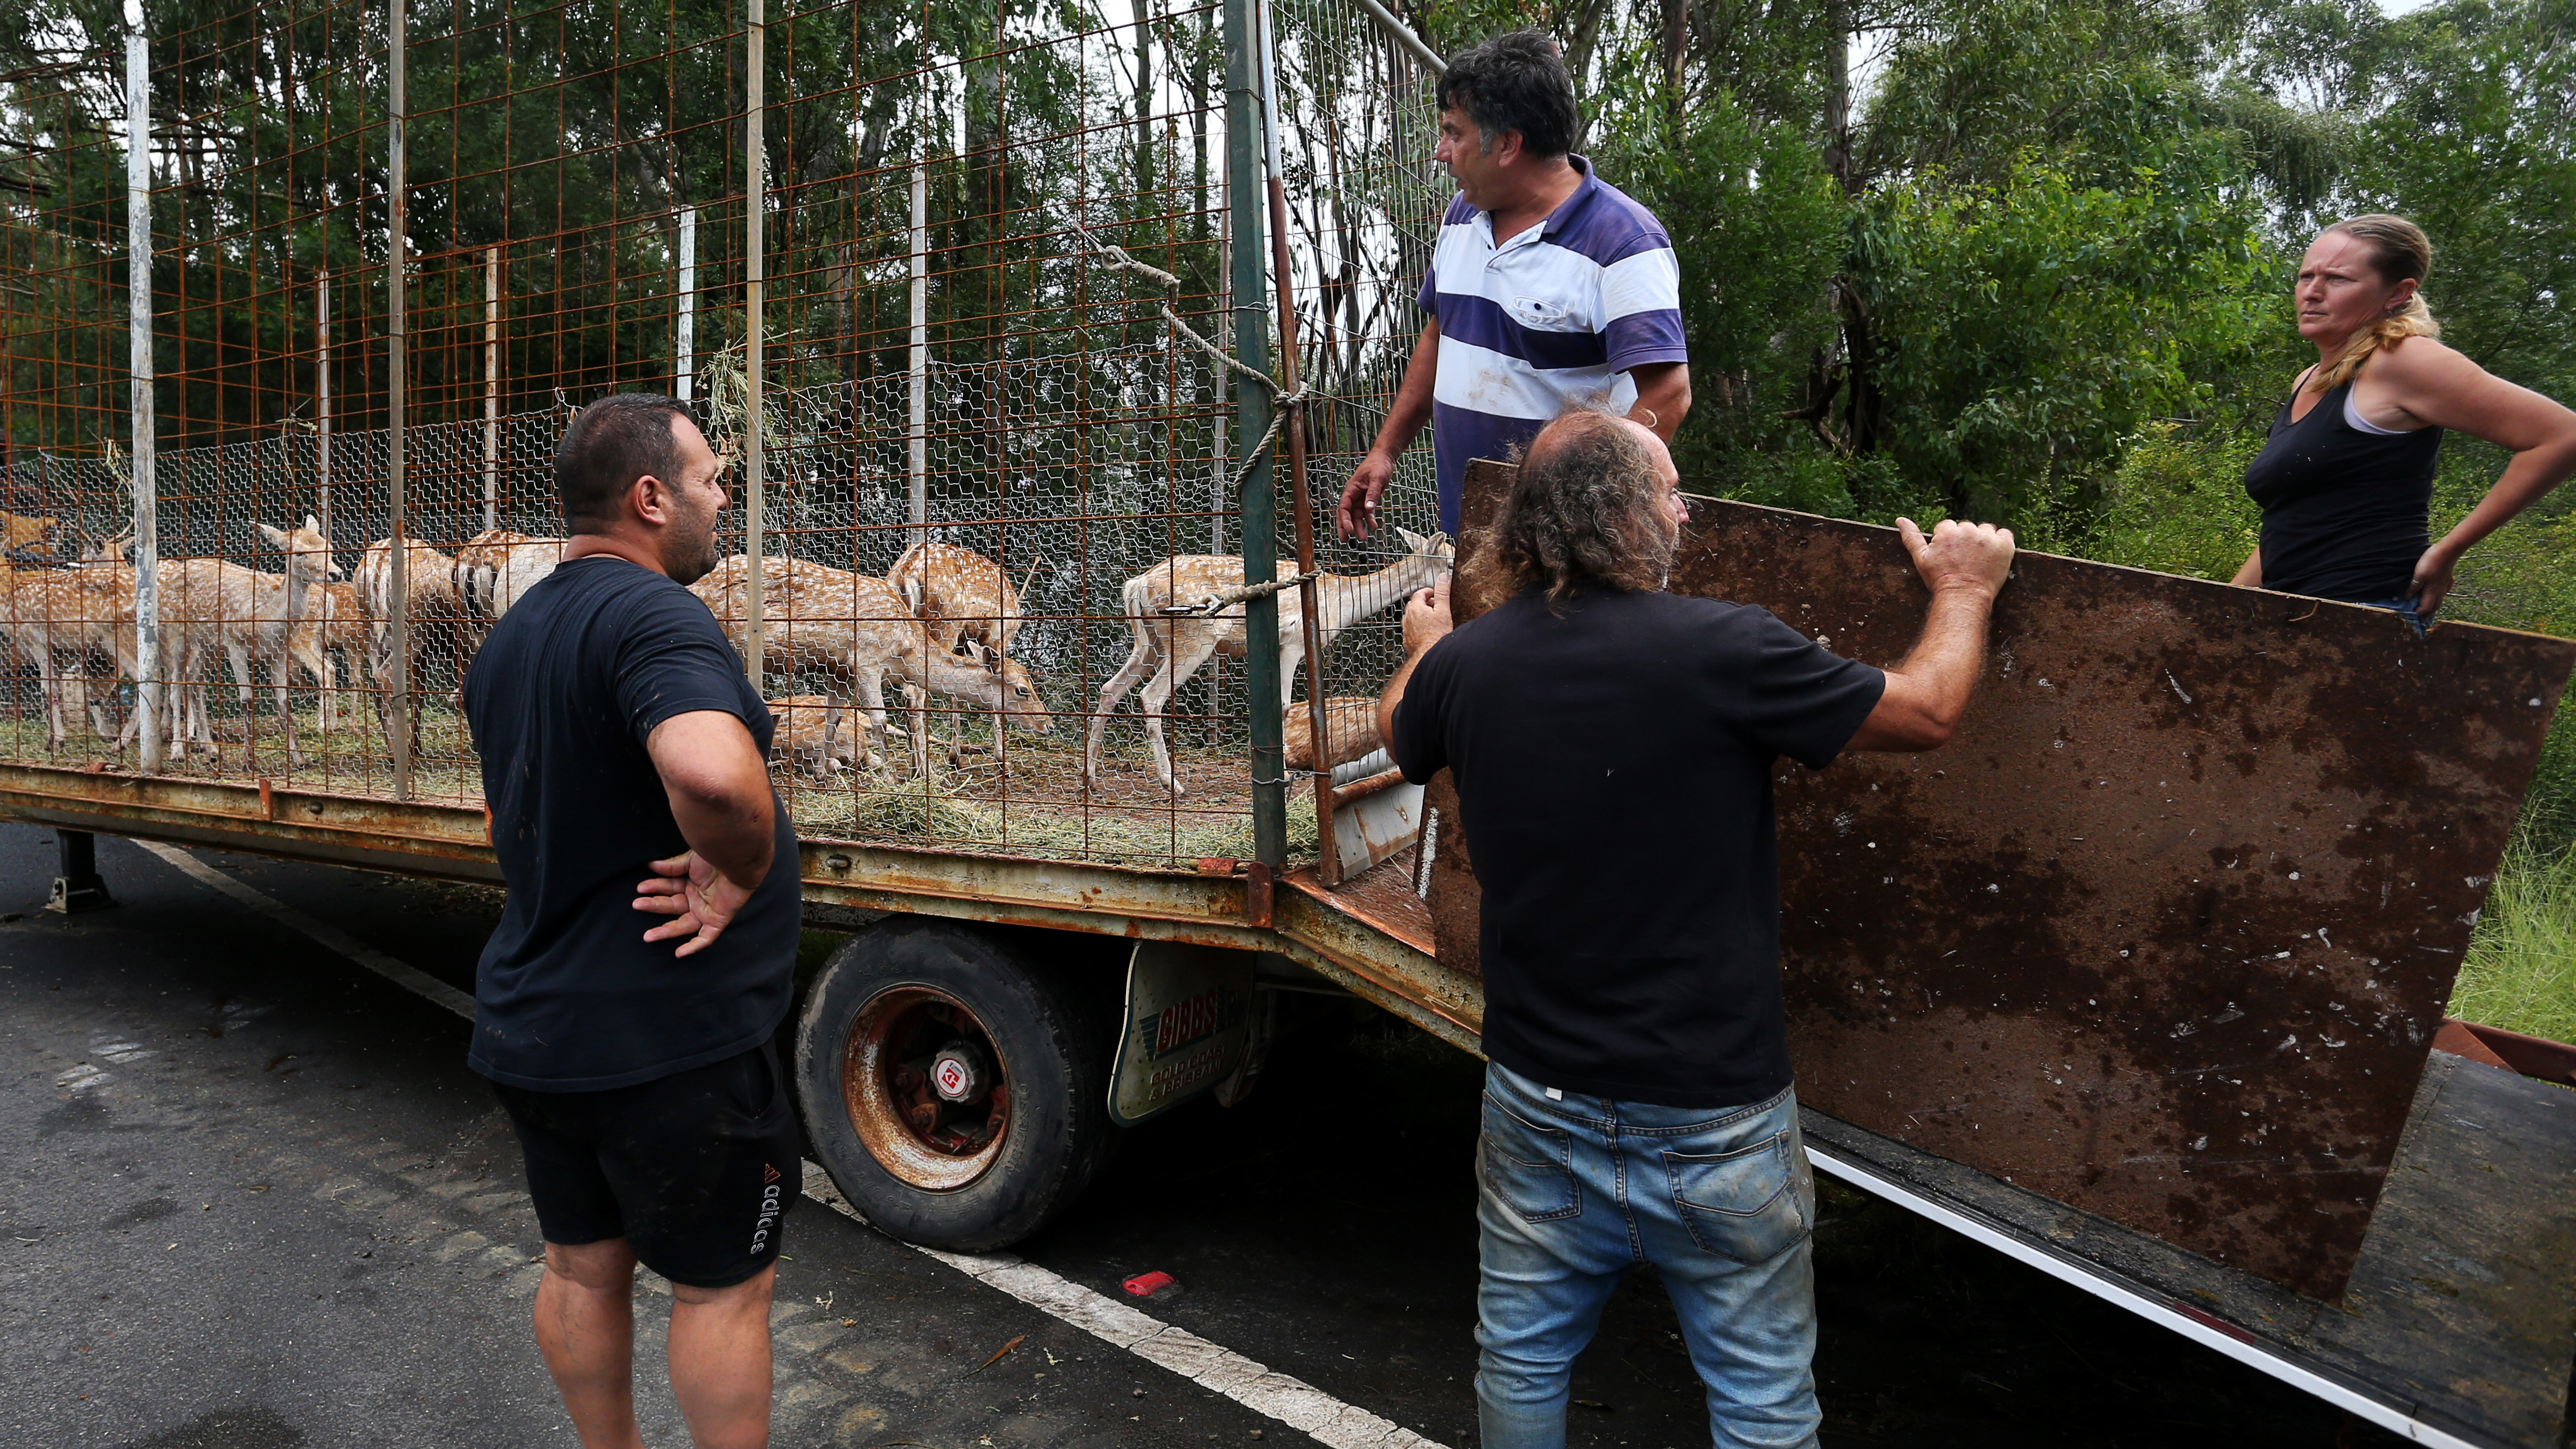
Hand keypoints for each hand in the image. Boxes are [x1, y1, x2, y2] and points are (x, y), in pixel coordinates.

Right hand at [633, 849, 757, 957]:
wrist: (738, 861)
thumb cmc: (717, 857)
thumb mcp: (691, 860)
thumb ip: (672, 866)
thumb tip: (651, 865)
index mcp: (690, 883)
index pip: (668, 888)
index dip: (654, 887)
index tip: (640, 887)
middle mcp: (697, 899)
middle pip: (672, 907)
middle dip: (654, 906)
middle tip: (637, 904)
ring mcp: (706, 911)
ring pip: (683, 926)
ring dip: (665, 931)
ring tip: (647, 936)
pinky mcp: (718, 921)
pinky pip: (706, 938)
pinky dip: (694, 946)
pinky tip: (679, 953)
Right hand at [1337, 452, 1394, 538]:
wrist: (1385, 458)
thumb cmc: (1378, 464)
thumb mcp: (1377, 478)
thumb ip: (1373, 493)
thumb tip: (1368, 508)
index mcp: (1351, 489)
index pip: (1343, 507)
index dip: (1344, 520)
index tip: (1349, 531)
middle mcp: (1353, 495)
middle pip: (1346, 514)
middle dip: (1345, 527)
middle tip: (1345, 541)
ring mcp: (1361, 497)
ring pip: (1356, 515)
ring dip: (1359, 527)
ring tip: (1364, 538)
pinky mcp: (1368, 499)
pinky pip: (1367, 512)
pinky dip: (1370, 520)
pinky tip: (1374, 527)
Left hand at [1402, 575, 1452, 654]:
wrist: (1428, 655)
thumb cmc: (1436, 636)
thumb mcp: (1443, 611)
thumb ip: (1442, 593)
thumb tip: (1443, 578)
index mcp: (1415, 608)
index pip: (1420, 593)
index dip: (1429, 591)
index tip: (1435, 593)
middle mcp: (1407, 617)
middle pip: (1414, 604)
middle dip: (1424, 602)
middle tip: (1435, 605)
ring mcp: (1406, 628)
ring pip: (1412, 616)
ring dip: (1420, 614)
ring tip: (1432, 617)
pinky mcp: (1407, 639)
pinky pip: (1411, 627)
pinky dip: (1418, 625)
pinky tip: (1427, 630)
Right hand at [1898, 516, 2014, 599]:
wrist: (1963, 597)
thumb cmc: (1939, 580)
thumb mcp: (1921, 559)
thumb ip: (1911, 537)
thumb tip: (1900, 519)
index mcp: (1948, 531)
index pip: (1948, 527)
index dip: (1948, 542)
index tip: (1950, 557)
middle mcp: (1968, 530)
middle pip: (1967, 527)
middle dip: (1966, 540)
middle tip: (1964, 560)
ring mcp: (1987, 538)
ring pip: (1985, 530)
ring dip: (1983, 540)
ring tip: (1979, 559)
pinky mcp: (2004, 545)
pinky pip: (2005, 534)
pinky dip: (2001, 542)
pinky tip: (1994, 554)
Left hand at [2408, 544, 2458, 616]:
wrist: (2448, 550)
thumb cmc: (2432, 562)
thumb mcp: (2419, 575)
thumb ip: (2414, 587)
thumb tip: (2409, 598)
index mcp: (2432, 592)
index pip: (2425, 608)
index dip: (2418, 613)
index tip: (2410, 616)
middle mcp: (2440, 591)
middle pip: (2434, 607)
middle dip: (2427, 614)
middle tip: (2421, 620)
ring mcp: (2445, 584)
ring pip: (2440, 599)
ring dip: (2434, 606)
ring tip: (2429, 609)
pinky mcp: (2448, 578)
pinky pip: (2445, 590)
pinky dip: (2441, 595)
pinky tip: (2441, 593)